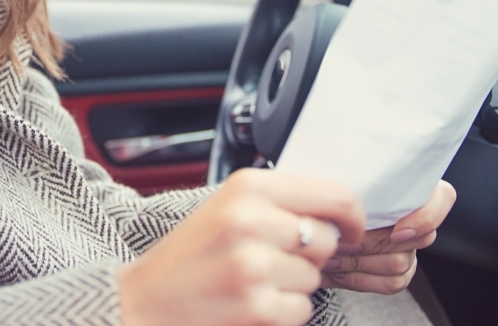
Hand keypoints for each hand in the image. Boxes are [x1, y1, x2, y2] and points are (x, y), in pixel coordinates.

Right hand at [118, 169, 364, 325]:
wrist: (145, 301)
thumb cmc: (188, 255)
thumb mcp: (225, 206)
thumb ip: (274, 200)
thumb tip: (335, 208)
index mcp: (246, 187)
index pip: (332, 193)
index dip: (352, 214)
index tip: (352, 228)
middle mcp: (251, 220)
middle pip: (325, 239)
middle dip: (310, 253)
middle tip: (274, 257)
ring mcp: (254, 266)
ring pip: (314, 277)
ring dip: (293, 284)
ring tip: (252, 279)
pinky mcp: (257, 307)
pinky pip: (301, 309)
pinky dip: (282, 311)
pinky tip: (249, 301)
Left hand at [322, 179, 456, 294]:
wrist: (311, 227)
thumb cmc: (328, 194)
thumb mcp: (339, 179)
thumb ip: (353, 183)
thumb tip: (345, 195)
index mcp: (407, 186)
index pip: (442, 197)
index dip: (425, 217)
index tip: (397, 231)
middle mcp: (415, 217)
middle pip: (416, 237)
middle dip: (371, 242)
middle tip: (340, 241)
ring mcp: (409, 248)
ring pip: (399, 262)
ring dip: (360, 260)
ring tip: (333, 253)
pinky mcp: (399, 273)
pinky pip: (391, 283)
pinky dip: (360, 278)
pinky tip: (337, 270)